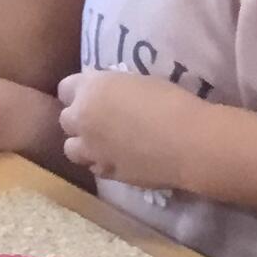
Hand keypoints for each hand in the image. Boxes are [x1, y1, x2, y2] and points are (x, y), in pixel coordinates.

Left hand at [56, 70, 206, 190]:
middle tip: (101, 120)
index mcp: (91, 89)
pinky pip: (96, 168)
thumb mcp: (139, 83)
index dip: (80, 92)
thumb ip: (116, 92)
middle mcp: (83, 119)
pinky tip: (121, 160)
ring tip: (104, 145)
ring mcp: (93, 150)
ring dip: (84, 145)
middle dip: (80, 119)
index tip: (97, 94)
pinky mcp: (109, 173)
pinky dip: (103, 164)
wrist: (190, 143)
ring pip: (72, 149)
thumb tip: (113, 100)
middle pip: (65, 120)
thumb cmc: (173, 103)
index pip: (66, 88)